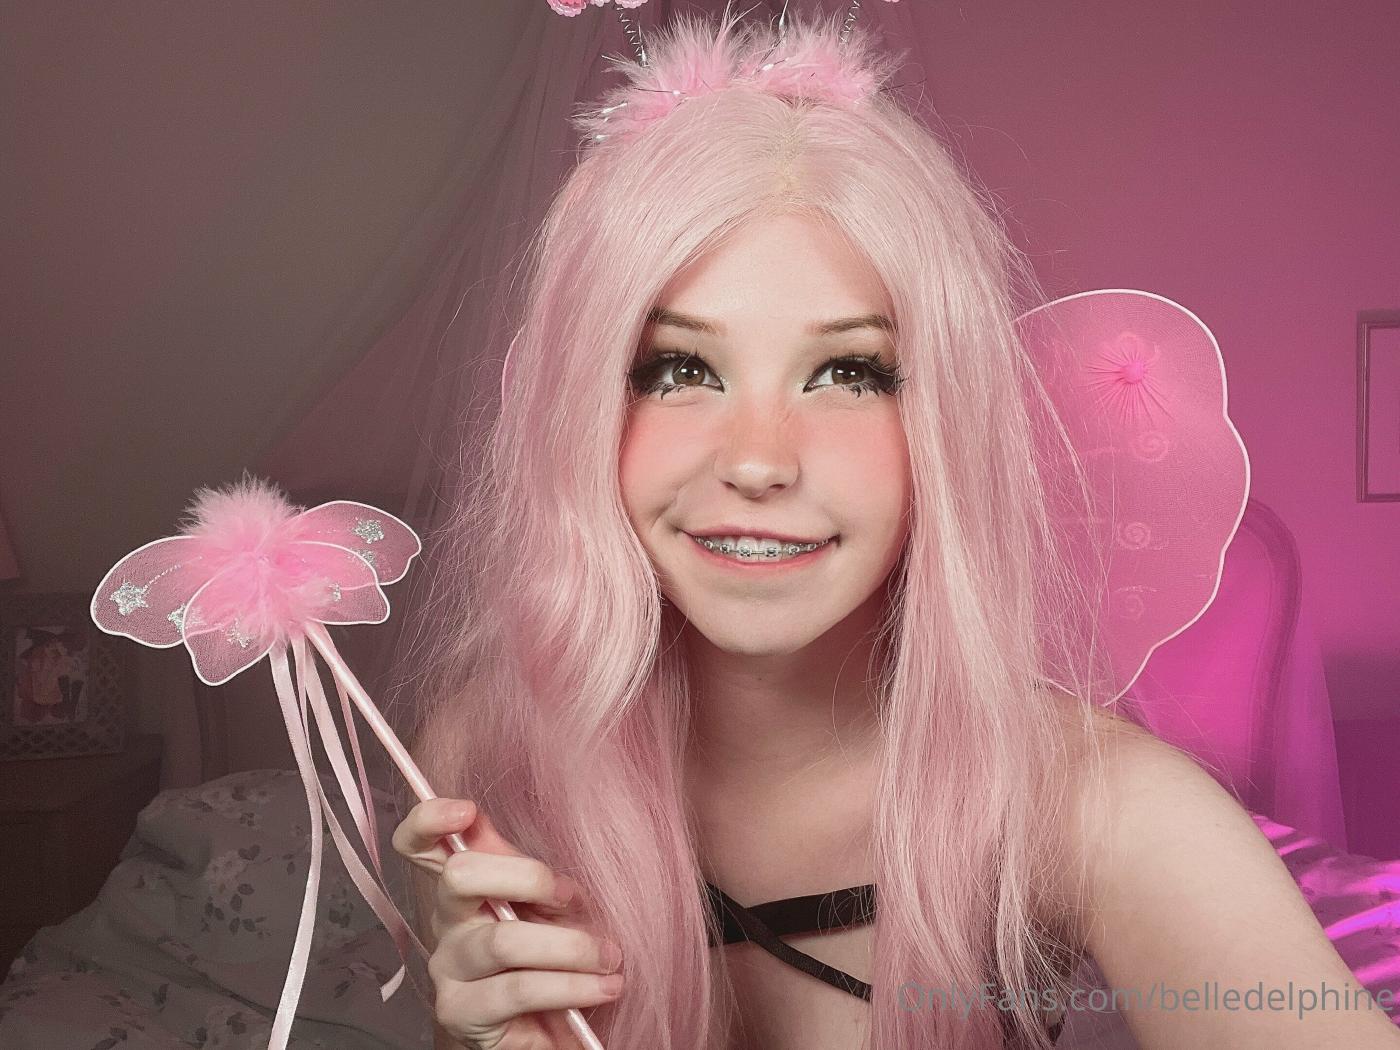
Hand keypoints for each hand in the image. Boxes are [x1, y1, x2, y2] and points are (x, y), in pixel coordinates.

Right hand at [393, 797, 623, 1049]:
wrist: (553, 1029)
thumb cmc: (557, 956)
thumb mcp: (554, 906)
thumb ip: (540, 879)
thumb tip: (549, 868)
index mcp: (467, 884)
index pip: (421, 843)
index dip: (429, 819)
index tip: (466, 811)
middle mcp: (447, 920)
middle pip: (459, 876)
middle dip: (528, 876)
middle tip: (574, 897)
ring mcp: (449, 966)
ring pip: (502, 939)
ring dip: (570, 946)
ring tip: (610, 959)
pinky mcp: (460, 1011)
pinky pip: (519, 988)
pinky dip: (571, 985)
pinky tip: (603, 987)